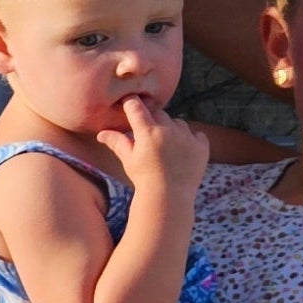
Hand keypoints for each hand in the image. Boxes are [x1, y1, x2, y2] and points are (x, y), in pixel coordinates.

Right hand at [95, 93, 211, 202]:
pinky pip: (197, 134)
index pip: (136, 107)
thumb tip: (101, 134)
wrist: (169, 198)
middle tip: (150, 135)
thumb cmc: (144, 179)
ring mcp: (187, 137)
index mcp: (148, 132)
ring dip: (172, 129)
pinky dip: (191, 139)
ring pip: (178, 123)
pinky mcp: (201, 146)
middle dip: (153, 120)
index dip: (131, 103)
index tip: (129, 103)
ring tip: (167, 147)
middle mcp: (168, 130)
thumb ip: (117, 142)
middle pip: (159, 113)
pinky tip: (183, 152)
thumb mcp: (128, 160)